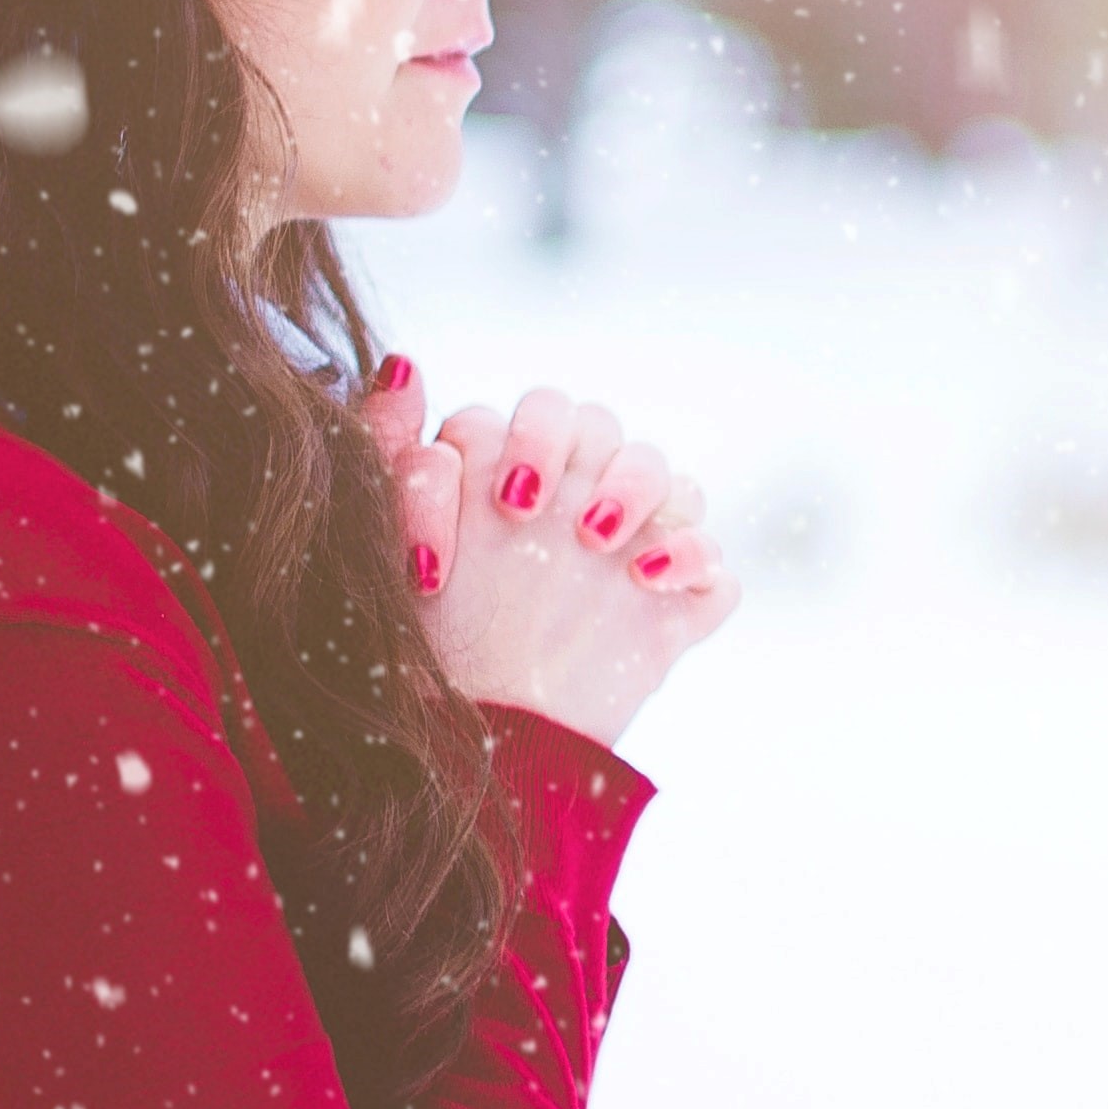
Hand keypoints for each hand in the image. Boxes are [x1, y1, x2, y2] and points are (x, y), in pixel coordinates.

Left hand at [354, 363, 738, 751]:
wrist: (473, 747)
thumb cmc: (424, 645)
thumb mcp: (388, 545)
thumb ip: (391, 452)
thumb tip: (401, 362)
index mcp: (516, 473)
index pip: (536, 413)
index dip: (518, 442)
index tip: (498, 503)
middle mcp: (578, 501)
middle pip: (606, 426)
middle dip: (582, 455)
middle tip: (534, 512)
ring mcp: (634, 553)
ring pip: (673, 476)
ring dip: (642, 490)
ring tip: (597, 543)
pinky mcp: (675, 612)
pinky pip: (718, 568)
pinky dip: (697, 563)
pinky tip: (648, 584)